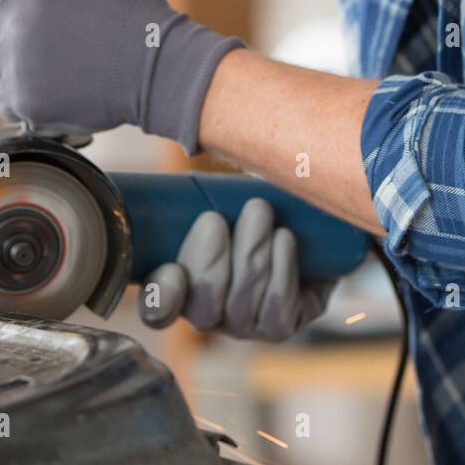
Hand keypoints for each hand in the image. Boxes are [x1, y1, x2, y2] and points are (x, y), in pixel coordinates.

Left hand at [0, 0, 243, 151]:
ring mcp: (18, 68)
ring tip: (57, 51)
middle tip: (58, 22)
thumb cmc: (136, 3)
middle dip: (15, 13)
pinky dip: (18, 85)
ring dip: (15, 51)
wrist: (161, 70)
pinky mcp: (25, 103)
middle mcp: (15, 25)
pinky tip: (51, 77)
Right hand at [137, 197, 337, 341]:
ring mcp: (245, 324)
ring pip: (241, 305)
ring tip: (259, 211)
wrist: (306, 216)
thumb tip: (181, 140)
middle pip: (201, 307)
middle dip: (207, 262)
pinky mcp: (282, 324)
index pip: (158, 308)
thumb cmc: (247, 200)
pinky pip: (277, 311)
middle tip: (214, 219)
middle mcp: (209, 314)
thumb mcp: (214, 190)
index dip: (161, 299)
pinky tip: (284, 240)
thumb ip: (189, 183)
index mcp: (179, 285)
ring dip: (250, 254)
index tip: (170, 271)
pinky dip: (281, 271)